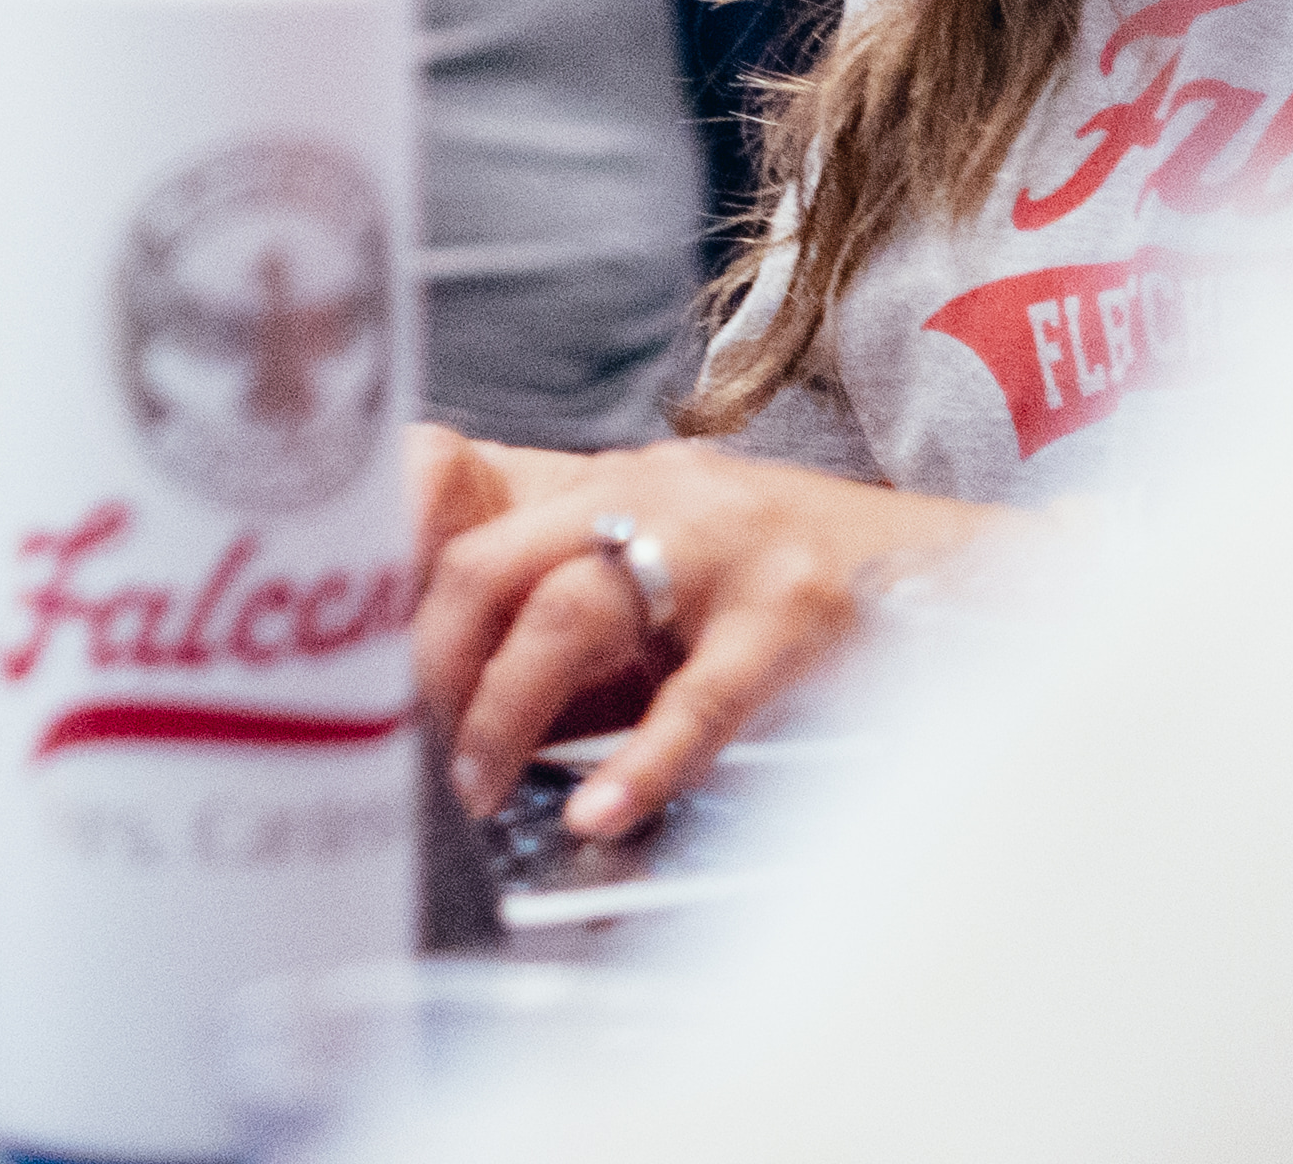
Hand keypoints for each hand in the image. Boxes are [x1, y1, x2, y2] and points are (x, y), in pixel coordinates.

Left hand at [408, 428, 995, 837]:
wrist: (946, 563)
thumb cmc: (766, 584)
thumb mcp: (646, 568)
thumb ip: (548, 612)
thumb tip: (431, 707)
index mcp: (591, 480)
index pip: (442, 481)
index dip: (378, 560)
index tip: (346, 653)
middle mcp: (643, 493)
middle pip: (485, 560)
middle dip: (430, 666)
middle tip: (415, 754)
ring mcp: (720, 548)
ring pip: (570, 611)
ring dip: (505, 714)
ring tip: (485, 791)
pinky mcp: (794, 614)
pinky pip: (700, 693)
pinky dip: (643, 761)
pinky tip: (606, 814)